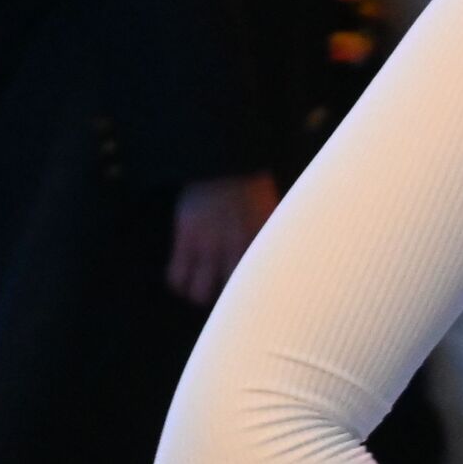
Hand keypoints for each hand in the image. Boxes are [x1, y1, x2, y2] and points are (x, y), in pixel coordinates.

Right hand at [166, 173, 278, 305]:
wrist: (222, 159)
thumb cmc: (252, 186)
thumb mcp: (273, 212)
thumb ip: (275, 239)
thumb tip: (285, 263)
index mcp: (263, 241)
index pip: (261, 283)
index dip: (257, 299)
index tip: (256, 304)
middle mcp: (237, 247)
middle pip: (231, 295)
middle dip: (230, 303)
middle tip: (228, 300)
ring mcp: (209, 245)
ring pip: (199, 293)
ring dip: (201, 296)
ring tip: (204, 291)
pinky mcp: (185, 239)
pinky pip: (176, 277)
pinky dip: (179, 285)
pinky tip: (185, 282)